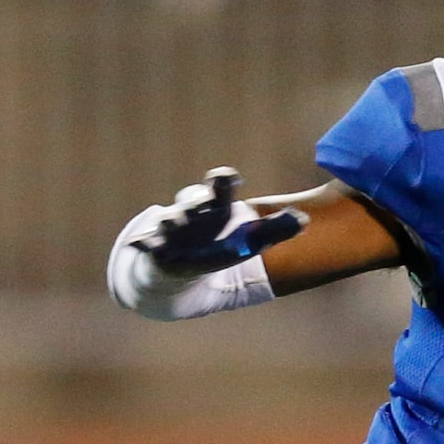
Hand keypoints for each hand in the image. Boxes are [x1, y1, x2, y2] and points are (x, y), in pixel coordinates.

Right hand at [132, 168, 307, 281]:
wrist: (183, 268)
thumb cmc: (220, 246)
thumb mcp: (251, 242)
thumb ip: (277, 230)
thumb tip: (304, 219)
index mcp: (215, 207)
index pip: (220, 190)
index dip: (222, 181)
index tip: (227, 176)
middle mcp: (192, 213)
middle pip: (192, 200)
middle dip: (195, 199)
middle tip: (202, 200)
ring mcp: (171, 229)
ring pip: (170, 219)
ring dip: (170, 219)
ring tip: (172, 220)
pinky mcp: (155, 247)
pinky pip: (147, 244)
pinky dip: (144, 243)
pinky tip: (138, 244)